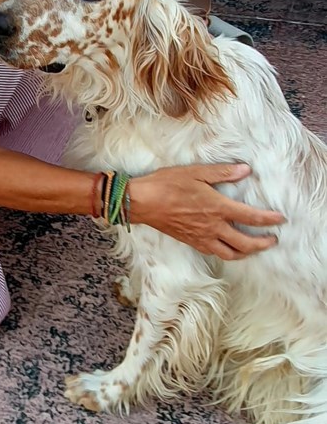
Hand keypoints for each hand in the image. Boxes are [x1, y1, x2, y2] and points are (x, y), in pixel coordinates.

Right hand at [128, 163, 283, 259]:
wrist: (143, 202)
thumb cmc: (167, 184)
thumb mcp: (196, 172)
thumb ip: (222, 173)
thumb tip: (245, 170)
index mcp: (217, 208)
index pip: (251, 217)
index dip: (269, 220)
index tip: (280, 219)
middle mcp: (213, 227)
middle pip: (245, 243)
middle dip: (262, 244)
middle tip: (272, 240)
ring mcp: (202, 237)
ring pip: (231, 253)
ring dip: (246, 253)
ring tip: (254, 248)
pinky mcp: (191, 242)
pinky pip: (215, 252)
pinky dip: (227, 253)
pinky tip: (229, 247)